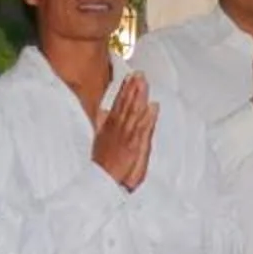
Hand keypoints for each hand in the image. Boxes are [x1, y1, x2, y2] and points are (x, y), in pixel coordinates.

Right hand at [93, 74, 156, 191]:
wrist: (102, 180)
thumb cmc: (103, 162)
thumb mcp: (99, 138)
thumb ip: (102, 122)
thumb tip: (103, 108)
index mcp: (111, 126)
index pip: (119, 104)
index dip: (125, 89)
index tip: (129, 76)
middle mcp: (119, 128)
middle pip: (127, 105)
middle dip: (133, 88)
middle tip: (139, 74)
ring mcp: (126, 136)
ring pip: (134, 113)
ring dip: (139, 98)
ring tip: (144, 84)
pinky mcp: (134, 146)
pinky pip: (142, 130)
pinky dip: (147, 118)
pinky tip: (153, 107)